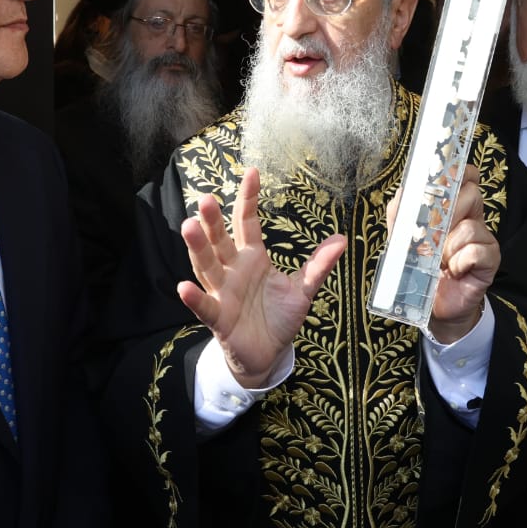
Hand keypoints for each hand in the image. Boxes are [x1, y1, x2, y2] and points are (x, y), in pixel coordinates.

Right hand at [177, 167, 344, 387]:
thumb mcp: (303, 290)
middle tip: (206, 199)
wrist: (268, 354)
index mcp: (252, 258)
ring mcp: (223, 293)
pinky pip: (205, 307)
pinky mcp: (219, 318)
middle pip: (220, 241)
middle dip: (212, 220)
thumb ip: (319, 265)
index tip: (251, 172)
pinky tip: (184, 287)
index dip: (249, 198)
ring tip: (189, 226)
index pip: (247, 222)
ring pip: (207, 267)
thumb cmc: (279, 318)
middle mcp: (233, 270)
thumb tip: (342, 238)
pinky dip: (194, 298)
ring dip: (197, 248)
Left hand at [387, 165, 499, 343]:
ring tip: (441, 259)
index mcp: (454, 207)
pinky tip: (455, 270)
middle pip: (471, 193)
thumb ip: (401, 212)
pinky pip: (475, 251)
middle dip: (447, 212)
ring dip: (449, 245)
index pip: (465, 176)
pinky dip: (460, 262)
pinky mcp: (490, 259)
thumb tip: (403, 191)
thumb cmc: (422, 269)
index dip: (457, 174)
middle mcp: (471, 218)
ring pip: (470, 226)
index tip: (441, 183)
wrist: (435, 306)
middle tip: (433, 232)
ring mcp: (483, 238)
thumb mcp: (404, 238)